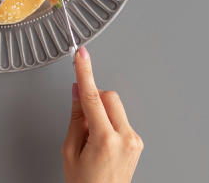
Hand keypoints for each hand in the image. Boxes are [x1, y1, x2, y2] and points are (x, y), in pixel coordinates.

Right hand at [62, 46, 143, 182]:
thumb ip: (75, 119)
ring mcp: (134, 140)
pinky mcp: (138, 142)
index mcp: (105, 140)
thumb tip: (77, 92)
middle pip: (109, 97)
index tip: (82, 55)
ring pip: (116, 108)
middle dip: (94, 99)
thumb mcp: (70, 152)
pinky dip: (109, 124)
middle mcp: (125, 138)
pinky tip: (101, 143)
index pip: (92, 97)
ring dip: (101, 114)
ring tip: (91, 139)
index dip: (85, 73)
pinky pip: (121, 120)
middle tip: (81, 118)